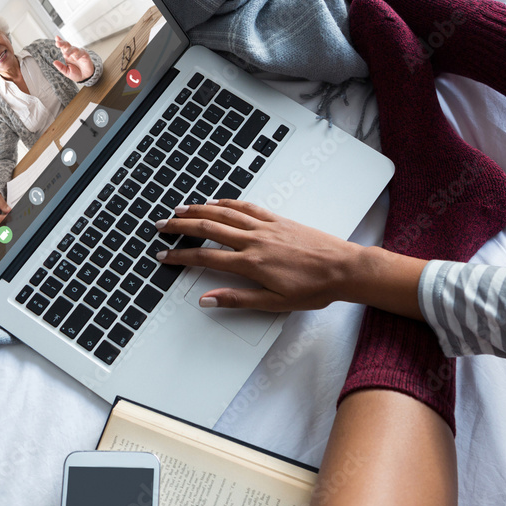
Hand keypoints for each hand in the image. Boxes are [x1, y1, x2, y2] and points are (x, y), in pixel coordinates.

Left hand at [52, 36, 94, 82]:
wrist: (85, 77)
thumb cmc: (76, 73)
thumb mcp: (67, 72)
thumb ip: (61, 67)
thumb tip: (54, 62)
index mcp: (66, 54)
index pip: (62, 46)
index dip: (60, 41)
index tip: (56, 37)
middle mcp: (72, 52)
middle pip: (67, 44)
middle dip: (62, 43)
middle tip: (57, 44)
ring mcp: (79, 53)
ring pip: (74, 48)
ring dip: (69, 51)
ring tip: (65, 55)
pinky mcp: (85, 55)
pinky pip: (82, 52)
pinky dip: (78, 54)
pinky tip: (76, 58)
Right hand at [154, 200, 362, 311]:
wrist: (344, 268)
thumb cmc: (314, 289)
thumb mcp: (274, 303)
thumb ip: (237, 299)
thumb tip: (208, 300)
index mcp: (251, 264)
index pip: (205, 258)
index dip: (180, 256)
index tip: (164, 255)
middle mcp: (254, 240)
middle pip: (208, 228)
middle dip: (181, 226)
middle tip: (161, 226)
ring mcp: (266, 226)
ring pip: (224, 213)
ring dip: (199, 210)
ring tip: (180, 209)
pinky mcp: (278, 219)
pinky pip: (246, 207)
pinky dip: (227, 203)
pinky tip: (217, 202)